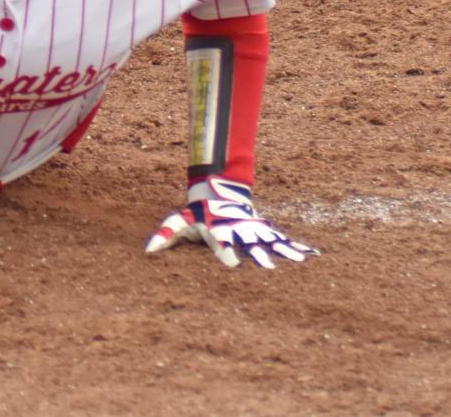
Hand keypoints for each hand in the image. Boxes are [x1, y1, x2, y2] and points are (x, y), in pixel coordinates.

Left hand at [145, 177, 317, 268]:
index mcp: (218, 232)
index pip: (221, 243)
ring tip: (299, 262)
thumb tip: (148, 250)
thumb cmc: (196, 211)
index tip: (232, 263)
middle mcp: (238, 231)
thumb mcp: (179, 219)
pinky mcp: (263, 230)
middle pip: (249, 245)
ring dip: (283, 252)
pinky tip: (311, 255)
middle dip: (259, 256)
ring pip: (270, 242)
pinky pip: (282, 239)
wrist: (218, 190)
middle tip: (269, 269)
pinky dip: (297, 246)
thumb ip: (164, 234)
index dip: (225, 252)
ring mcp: (253, 230)